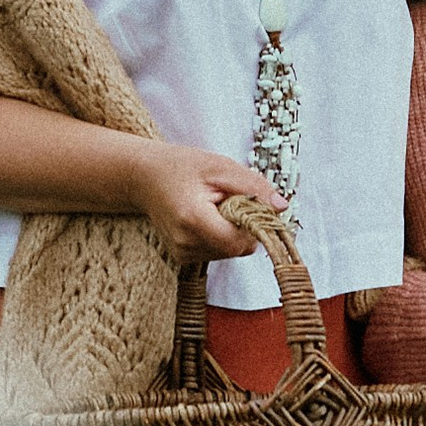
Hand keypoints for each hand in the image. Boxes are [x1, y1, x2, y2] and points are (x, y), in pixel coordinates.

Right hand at [128, 141, 284, 263]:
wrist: (144, 178)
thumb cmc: (181, 167)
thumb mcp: (221, 166)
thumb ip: (253, 186)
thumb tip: (281, 207)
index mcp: (192, 219)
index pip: (239, 240)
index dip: (253, 224)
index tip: (250, 202)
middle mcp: (185, 243)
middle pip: (238, 248)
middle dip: (243, 225)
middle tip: (228, 199)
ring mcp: (182, 254)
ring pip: (231, 252)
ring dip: (232, 230)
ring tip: (213, 206)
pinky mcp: (183, 258)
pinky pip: (219, 252)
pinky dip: (221, 236)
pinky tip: (206, 218)